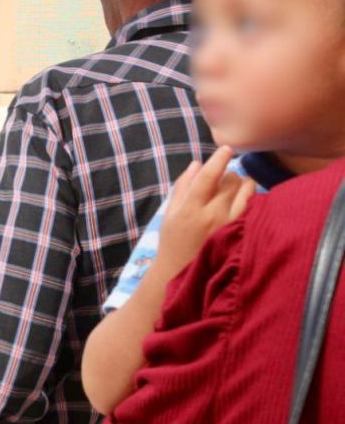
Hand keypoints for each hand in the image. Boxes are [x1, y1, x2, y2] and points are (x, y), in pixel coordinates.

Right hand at [153, 146, 255, 281]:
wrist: (181, 274)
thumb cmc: (173, 242)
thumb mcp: (169, 213)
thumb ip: (182, 187)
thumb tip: (197, 163)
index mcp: (189, 209)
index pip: (209, 176)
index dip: (219, 159)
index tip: (226, 149)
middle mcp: (211, 215)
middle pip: (230, 181)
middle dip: (230, 174)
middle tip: (225, 180)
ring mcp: (229, 226)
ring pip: (246, 191)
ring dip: (243, 184)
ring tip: (236, 190)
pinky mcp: (242, 235)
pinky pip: (254, 206)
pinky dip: (251, 199)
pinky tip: (243, 203)